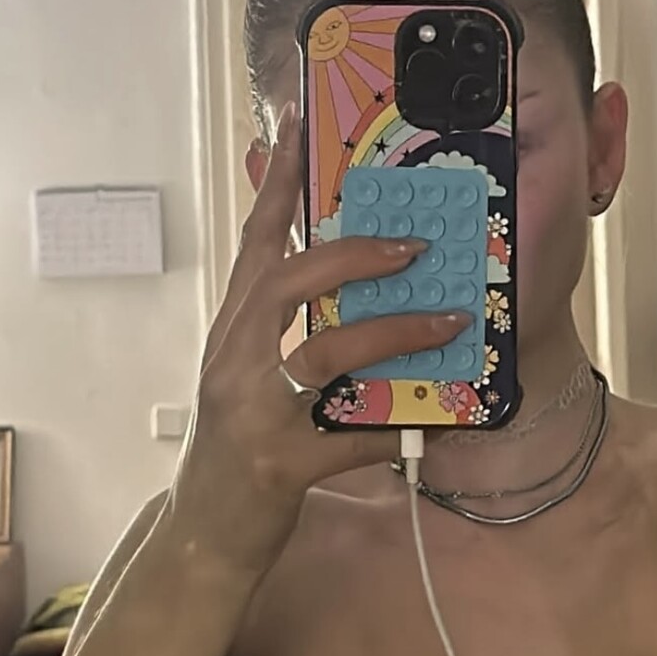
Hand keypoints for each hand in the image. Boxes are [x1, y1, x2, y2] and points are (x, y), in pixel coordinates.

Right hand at [163, 101, 469, 578]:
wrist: (205, 534)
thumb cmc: (239, 448)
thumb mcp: (248, 374)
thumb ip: (283, 325)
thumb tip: (342, 277)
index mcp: (233, 329)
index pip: (257, 240)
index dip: (278, 180)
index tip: (299, 120)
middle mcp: (234, 359)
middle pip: (289, 281)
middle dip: (355, 255)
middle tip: (416, 243)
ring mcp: (253, 412)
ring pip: (325, 353)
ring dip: (394, 332)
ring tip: (451, 320)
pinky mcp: (279, 465)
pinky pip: (353, 438)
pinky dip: (401, 429)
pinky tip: (442, 423)